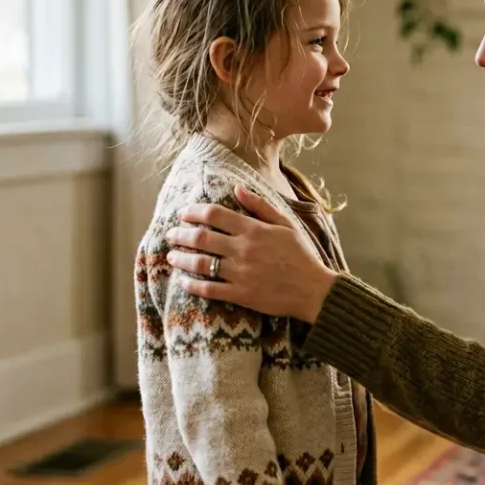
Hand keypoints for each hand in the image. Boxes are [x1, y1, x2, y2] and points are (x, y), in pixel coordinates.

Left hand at [165, 185, 335, 321]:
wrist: (314, 290)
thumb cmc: (301, 256)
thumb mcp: (285, 225)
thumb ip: (260, 206)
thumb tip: (237, 189)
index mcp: (254, 230)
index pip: (215, 215)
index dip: (194, 211)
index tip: (183, 213)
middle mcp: (243, 250)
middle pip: (201, 237)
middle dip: (180, 234)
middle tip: (171, 234)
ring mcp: (240, 273)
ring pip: (200, 263)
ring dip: (181, 258)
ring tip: (171, 256)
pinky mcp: (240, 295)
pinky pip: (208, 289)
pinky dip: (191, 285)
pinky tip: (182, 281)